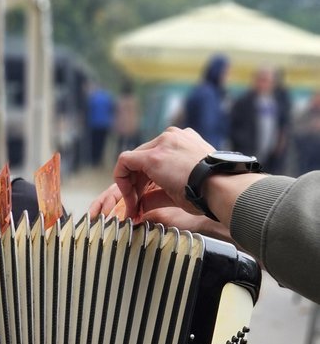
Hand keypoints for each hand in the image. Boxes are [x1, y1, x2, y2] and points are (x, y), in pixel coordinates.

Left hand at [87, 127, 230, 237]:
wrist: (221, 187)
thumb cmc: (209, 192)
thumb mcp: (183, 188)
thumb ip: (159, 194)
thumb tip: (141, 206)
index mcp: (184, 141)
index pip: (156, 156)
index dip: (145, 179)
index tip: (145, 196)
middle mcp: (172, 137)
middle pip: (143, 158)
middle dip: (136, 183)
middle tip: (136, 205)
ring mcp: (163, 142)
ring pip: (134, 160)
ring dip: (130, 185)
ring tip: (134, 206)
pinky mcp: (153, 155)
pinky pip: (125, 162)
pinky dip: (122, 181)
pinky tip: (129, 199)